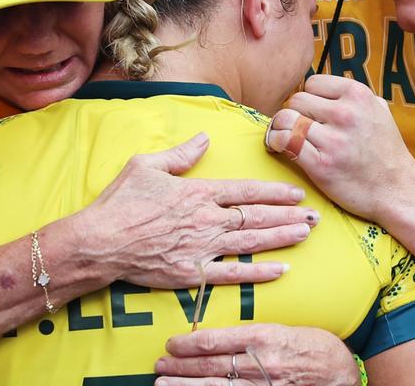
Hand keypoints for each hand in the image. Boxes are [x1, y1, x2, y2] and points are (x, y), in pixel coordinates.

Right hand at [80, 133, 319, 288]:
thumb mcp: (147, 166)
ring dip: (282, 239)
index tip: (297, 193)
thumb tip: (205, 138)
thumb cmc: (119, 202)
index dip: (274, 192)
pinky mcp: (192, 274)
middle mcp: (206, 220)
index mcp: (197, 193)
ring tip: (306, 235)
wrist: (99, 242)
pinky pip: (232, 275)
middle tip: (315, 217)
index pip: (245, 191)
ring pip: (251, 243)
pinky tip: (280, 269)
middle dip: (289, 216)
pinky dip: (257, 273)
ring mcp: (201, 248)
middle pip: (256, 217)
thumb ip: (181, 155)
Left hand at [155, 324, 358, 385]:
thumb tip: (221, 336)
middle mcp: (261, 363)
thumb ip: (254, 334)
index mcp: (264, 337)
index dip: (189, 343)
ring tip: (163, 385)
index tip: (172, 344)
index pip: (217, 340)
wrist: (342, 373)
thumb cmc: (314, 346)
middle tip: (158, 365)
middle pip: (211, 365)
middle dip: (180, 367)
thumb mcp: (284, 329)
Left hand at [265, 75, 414, 221]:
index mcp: (358, 95)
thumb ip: (354, 97)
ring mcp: (333, 139)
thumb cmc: (386, 151)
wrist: (397, 190)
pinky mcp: (320, 164)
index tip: (313, 112)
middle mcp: (345, 113)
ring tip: (286, 136)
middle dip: (296, 113)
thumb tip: (326, 89)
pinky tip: (280, 147)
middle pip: (296, 100)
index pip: (312, 82)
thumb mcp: (379, 111)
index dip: (310, 97)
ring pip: (285, 118)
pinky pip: (284, 141)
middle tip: (301, 128)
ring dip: (281, 127)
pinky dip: (276, 143)